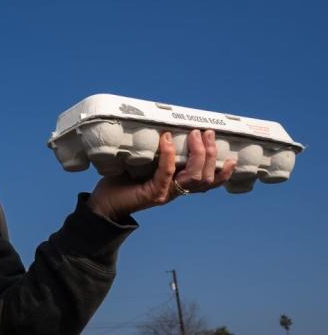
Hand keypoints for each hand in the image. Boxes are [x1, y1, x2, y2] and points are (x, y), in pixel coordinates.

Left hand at [86, 129, 235, 220]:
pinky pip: (166, 173)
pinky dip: (169, 155)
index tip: (231, 156)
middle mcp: (176, 191)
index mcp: (178, 186)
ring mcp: (166, 193)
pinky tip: (166, 139)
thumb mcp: (144, 165)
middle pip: (206, 178)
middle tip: (206, 133)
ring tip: (194, 134)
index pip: (208, 183)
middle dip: (210, 154)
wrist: (103, 204)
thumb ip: (157, 154)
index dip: (223, 173)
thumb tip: (163, 130)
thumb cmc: (121, 182)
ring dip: (198, 153)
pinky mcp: (153, 193)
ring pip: (194, 177)